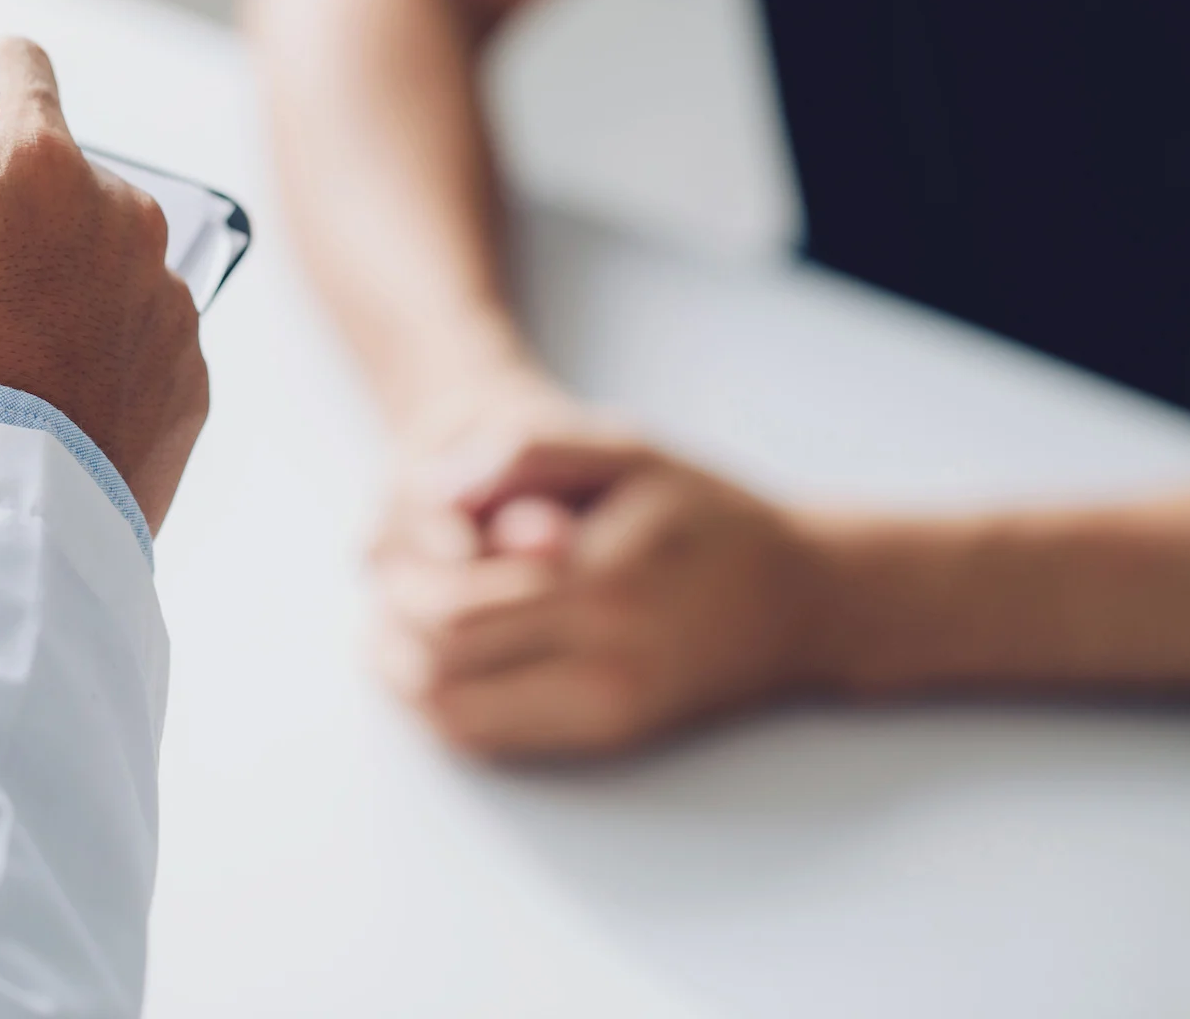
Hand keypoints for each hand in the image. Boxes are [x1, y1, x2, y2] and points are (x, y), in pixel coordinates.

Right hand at [0, 37, 208, 531]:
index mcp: (38, 164)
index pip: (8, 65)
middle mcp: (122, 213)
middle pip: (54, 175)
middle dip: (2, 218)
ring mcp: (166, 296)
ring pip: (99, 259)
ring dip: (53, 289)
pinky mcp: (191, 372)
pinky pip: (137, 336)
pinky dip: (96, 357)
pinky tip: (41, 410)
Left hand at [372, 383, 825, 757]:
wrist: (804, 603)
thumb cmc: (708, 514)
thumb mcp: (626, 451)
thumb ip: (527, 454)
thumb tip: (434, 487)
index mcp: (604, 584)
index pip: (452, 605)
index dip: (402, 576)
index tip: (396, 536)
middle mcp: (604, 665)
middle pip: (441, 666)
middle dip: (393, 621)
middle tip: (384, 578)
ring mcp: (604, 714)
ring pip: (454, 716)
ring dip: (402, 671)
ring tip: (394, 619)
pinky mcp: (604, 738)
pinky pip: (489, 737)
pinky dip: (440, 700)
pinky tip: (433, 655)